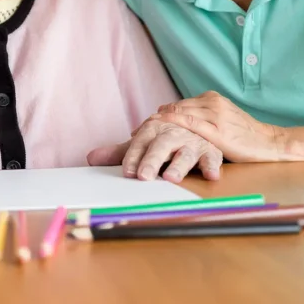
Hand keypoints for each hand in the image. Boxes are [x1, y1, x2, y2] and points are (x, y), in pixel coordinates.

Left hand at [87, 120, 223, 182]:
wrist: (197, 126)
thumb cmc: (166, 141)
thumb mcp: (143, 145)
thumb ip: (120, 153)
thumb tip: (90, 158)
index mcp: (154, 130)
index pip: (140, 143)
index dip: (133, 157)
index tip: (128, 172)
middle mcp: (173, 133)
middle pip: (161, 145)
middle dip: (152, 160)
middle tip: (144, 177)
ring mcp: (192, 141)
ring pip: (186, 152)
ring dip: (179, 165)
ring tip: (171, 177)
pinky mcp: (210, 150)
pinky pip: (213, 157)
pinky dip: (213, 165)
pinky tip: (211, 175)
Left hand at [151, 91, 285, 162]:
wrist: (271, 142)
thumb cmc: (245, 135)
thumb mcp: (223, 119)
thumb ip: (202, 117)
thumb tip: (177, 119)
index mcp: (212, 99)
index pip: (178, 105)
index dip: (159, 116)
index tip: (142, 126)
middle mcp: (212, 103)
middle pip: (175, 109)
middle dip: (154, 121)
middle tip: (136, 133)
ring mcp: (215, 116)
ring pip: (180, 116)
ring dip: (159, 125)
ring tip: (141, 136)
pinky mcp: (218, 131)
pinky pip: (191, 126)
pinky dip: (173, 127)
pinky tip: (161, 134)